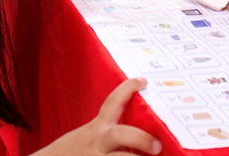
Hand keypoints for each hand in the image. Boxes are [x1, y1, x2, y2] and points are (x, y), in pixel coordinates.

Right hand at [33, 78, 161, 155]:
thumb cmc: (71, 153)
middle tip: (157, 146)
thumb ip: (106, 134)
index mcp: (96, 129)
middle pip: (121, 134)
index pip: (112, 102)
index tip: (143, 81)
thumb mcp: (86, 138)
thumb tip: (139, 134)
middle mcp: (97, 142)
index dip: (128, 89)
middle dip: (141, 138)